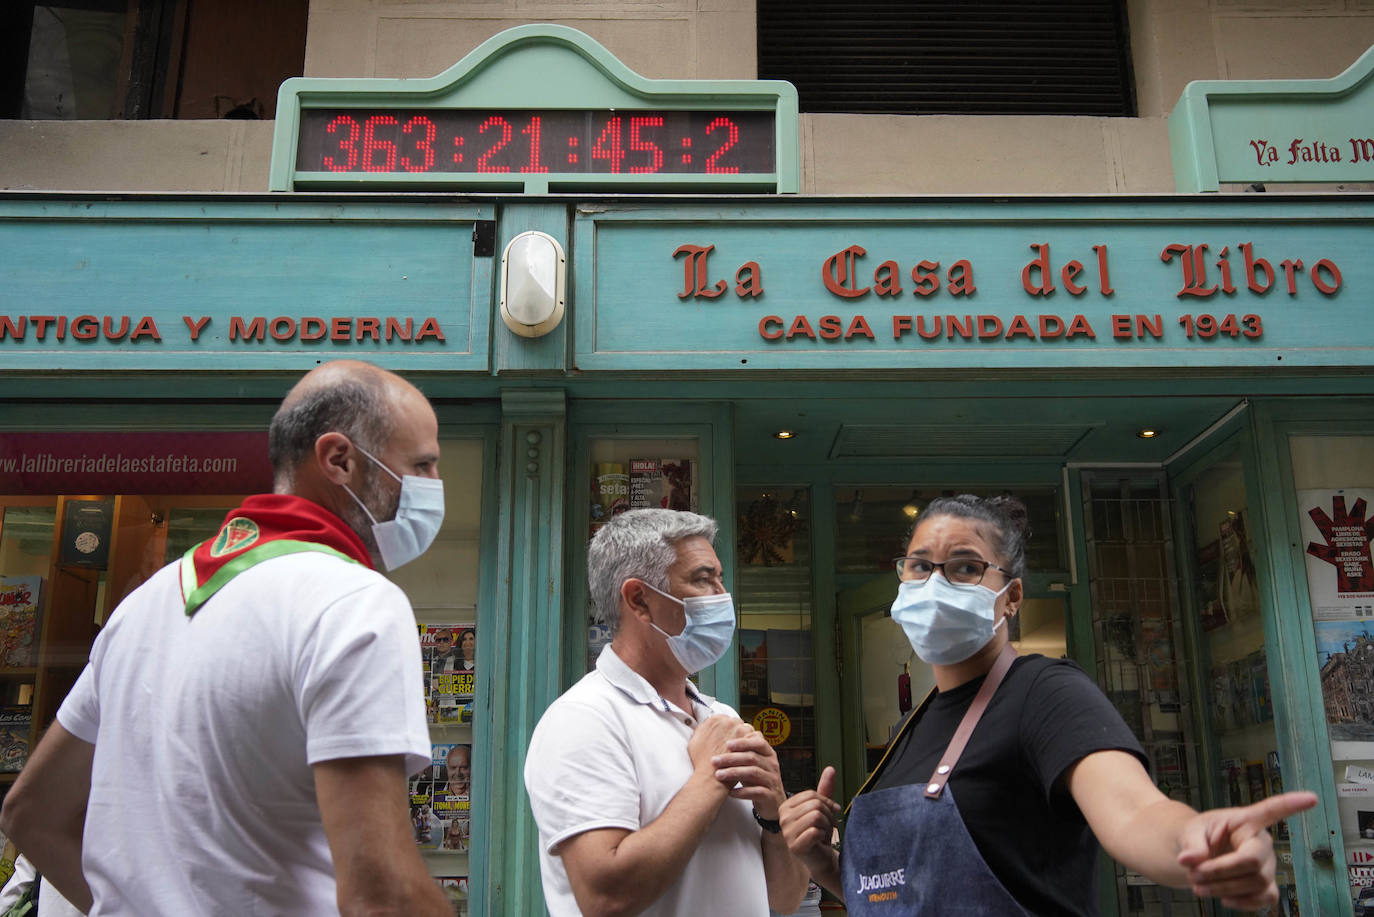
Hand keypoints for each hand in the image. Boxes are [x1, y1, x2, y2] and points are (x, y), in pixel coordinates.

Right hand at [687, 715, 747, 774]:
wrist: (711, 776)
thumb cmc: (701, 761)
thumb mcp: (694, 741)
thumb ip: (701, 729)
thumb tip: (705, 726)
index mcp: (715, 720)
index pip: (725, 719)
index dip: (726, 729)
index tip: (727, 736)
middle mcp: (728, 721)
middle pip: (736, 723)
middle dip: (736, 732)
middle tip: (735, 744)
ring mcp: (740, 730)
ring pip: (747, 729)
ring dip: (745, 736)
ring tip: (742, 749)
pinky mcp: (749, 739)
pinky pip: (756, 737)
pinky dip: (753, 743)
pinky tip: (749, 752)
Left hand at [711, 728, 784, 817]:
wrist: (772, 803)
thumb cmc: (758, 780)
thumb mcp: (752, 764)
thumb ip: (742, 753)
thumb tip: (719, 742)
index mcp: (768, 754)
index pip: (759, 742)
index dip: (743, 742)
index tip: (727, 744)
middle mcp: (772, 765)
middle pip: (752, 758)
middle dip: (731, 758)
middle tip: (714, 761)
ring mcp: (772, 780)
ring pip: (753, 773)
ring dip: (733, 773)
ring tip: (718, 775)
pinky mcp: (770, 796)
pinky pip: (755, 792)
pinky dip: (741, 792)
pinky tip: (730, 792)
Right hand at [779, 766, 841, 876]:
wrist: (822, 859)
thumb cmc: (820, 834)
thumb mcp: (823, 809)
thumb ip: (825, 789)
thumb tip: (830, 769)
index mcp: (786, 806)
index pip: (811, 794)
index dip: (827, 802)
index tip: (830, 813)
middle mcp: (783, 818)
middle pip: (815, 805)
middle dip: (828, 815)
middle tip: (828, 826)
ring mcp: (787, 832)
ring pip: (816, 816)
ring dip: (827, 826)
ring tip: (824, 833)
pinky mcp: (794, 846)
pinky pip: (815, 831)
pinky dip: (823, 836)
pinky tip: (820, 841)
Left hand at [1176, 791, 1317, 909]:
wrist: (1199, 856)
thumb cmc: (1200, 836)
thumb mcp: (1190, 832)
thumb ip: (1191, 843)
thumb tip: (1190, 859)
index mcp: (1245, 821)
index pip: (1270, 810)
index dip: (1291, 805)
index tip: (1311, 798)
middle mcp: (1262, 842)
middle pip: (1252, 862)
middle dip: (1220, 872)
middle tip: (1194, 874)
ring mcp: (1267, 865)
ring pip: (1257, 883)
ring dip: (1224, 889)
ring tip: (1198, 886)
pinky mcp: (1266, 885)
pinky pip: (1266, 898)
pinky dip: (1243, 902)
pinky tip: (1225, 899)